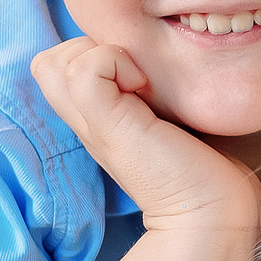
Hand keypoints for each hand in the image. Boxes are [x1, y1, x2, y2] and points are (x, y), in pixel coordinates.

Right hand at [30, 38, 260, 238]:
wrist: (213, 211)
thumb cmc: (201, 165)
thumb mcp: (162, 117)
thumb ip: (144, 93)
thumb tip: (144, 59)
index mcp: (95, 120)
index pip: (56, 68)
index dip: (90, 54)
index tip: (135, 74)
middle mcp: (85, 122)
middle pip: (47, 63)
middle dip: (89, 49)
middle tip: (134, 74)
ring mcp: (91, 125)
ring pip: (53, 62)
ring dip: (102, 54)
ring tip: (140, 82)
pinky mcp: (107, 125)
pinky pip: (85, 69)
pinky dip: (114, 61)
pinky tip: (144, 87)